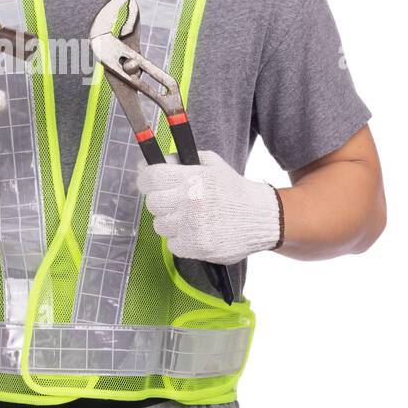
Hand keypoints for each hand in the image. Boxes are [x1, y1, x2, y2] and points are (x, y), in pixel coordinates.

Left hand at [136, 150, 281, 264]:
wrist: (261, 217)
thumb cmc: (233, 190)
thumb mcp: (211, 164)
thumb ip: (182, 160)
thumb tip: (155, 160)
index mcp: (192, 178)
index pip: (151, 178)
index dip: (146, 180)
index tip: (150, 184)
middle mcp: (189, 201)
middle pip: (152, 203)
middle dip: (161, 202)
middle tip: (175, 202)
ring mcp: (192, 226)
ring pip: (160, 225)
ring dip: (171, 223)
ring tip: (190, 218)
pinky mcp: (196, 247)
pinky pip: (172, 244)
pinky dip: (181, 240)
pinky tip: (196, 232)